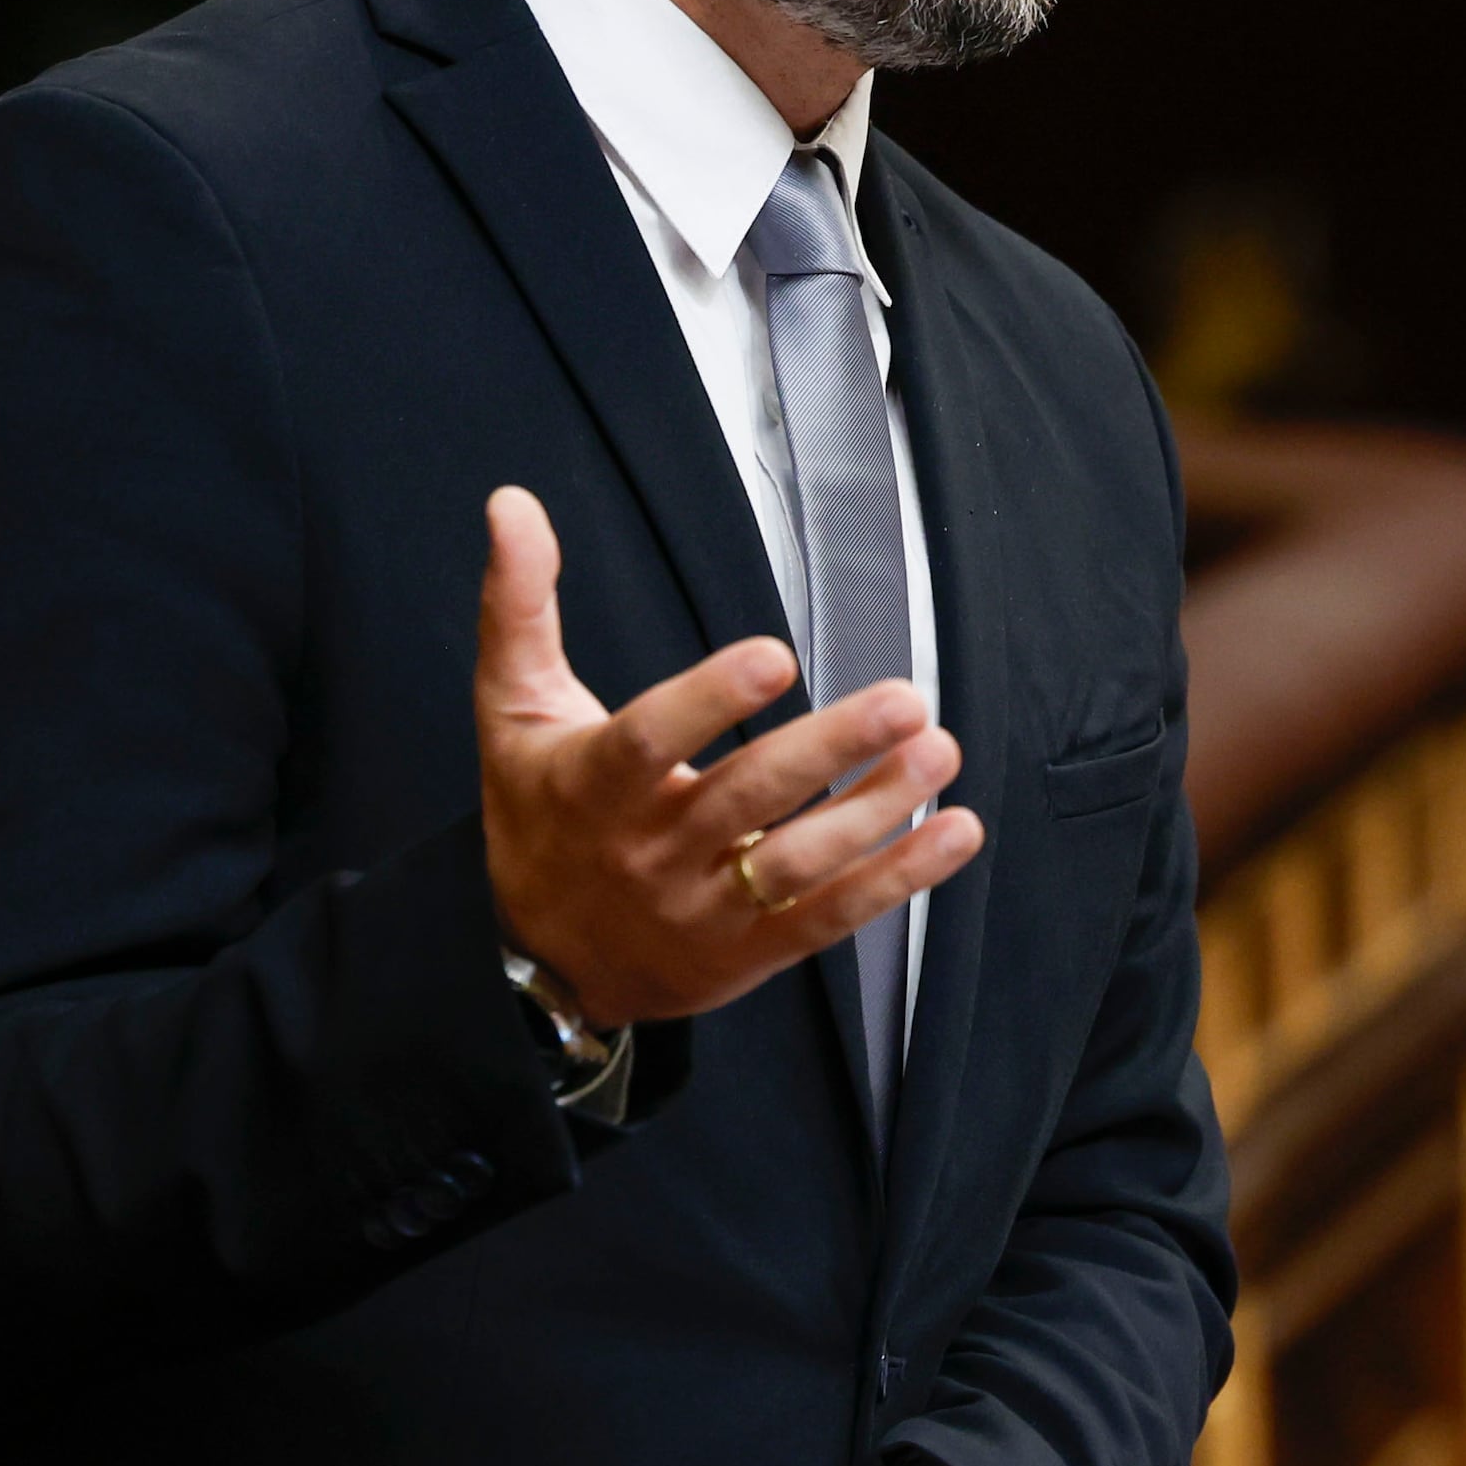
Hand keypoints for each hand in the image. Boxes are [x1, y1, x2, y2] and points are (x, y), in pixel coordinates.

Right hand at [475, 487, 982, 1032]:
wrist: (539, 961)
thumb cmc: (539, 815)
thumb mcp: (511, 710)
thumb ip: (518, 606)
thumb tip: (512, 504)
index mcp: (592, 786)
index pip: (649, 740)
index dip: (710, 700)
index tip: (774, 655)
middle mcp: (650, 852)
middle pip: (746, 798)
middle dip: (830, 748)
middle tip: (903, 699)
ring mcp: (704, 908)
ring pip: (798, 863)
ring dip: (876, 811)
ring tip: (938, 752)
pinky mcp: (750, 951)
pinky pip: (830, 917)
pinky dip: (898, 879)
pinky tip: (954, 833)